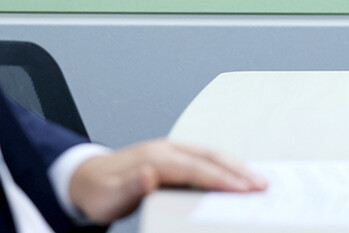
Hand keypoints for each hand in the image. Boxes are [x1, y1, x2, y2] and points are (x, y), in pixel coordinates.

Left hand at [68, 139, 266, 223]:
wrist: (85, 180)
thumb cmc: (99, 193)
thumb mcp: (108, 199)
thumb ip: (131, 188)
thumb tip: (149, 175)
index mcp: (154, 158)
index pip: (194, 168)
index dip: (220, 179)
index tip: (242, 190)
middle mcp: (165, 149)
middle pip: (209, 156)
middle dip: (238, 170)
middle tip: (262, 185)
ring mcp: (170, 149)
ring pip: (210, 154)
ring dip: (236, 166)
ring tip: (258, 180)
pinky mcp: (174, 155)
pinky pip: (206, 157)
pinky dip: (226, 164)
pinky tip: (238, 174)